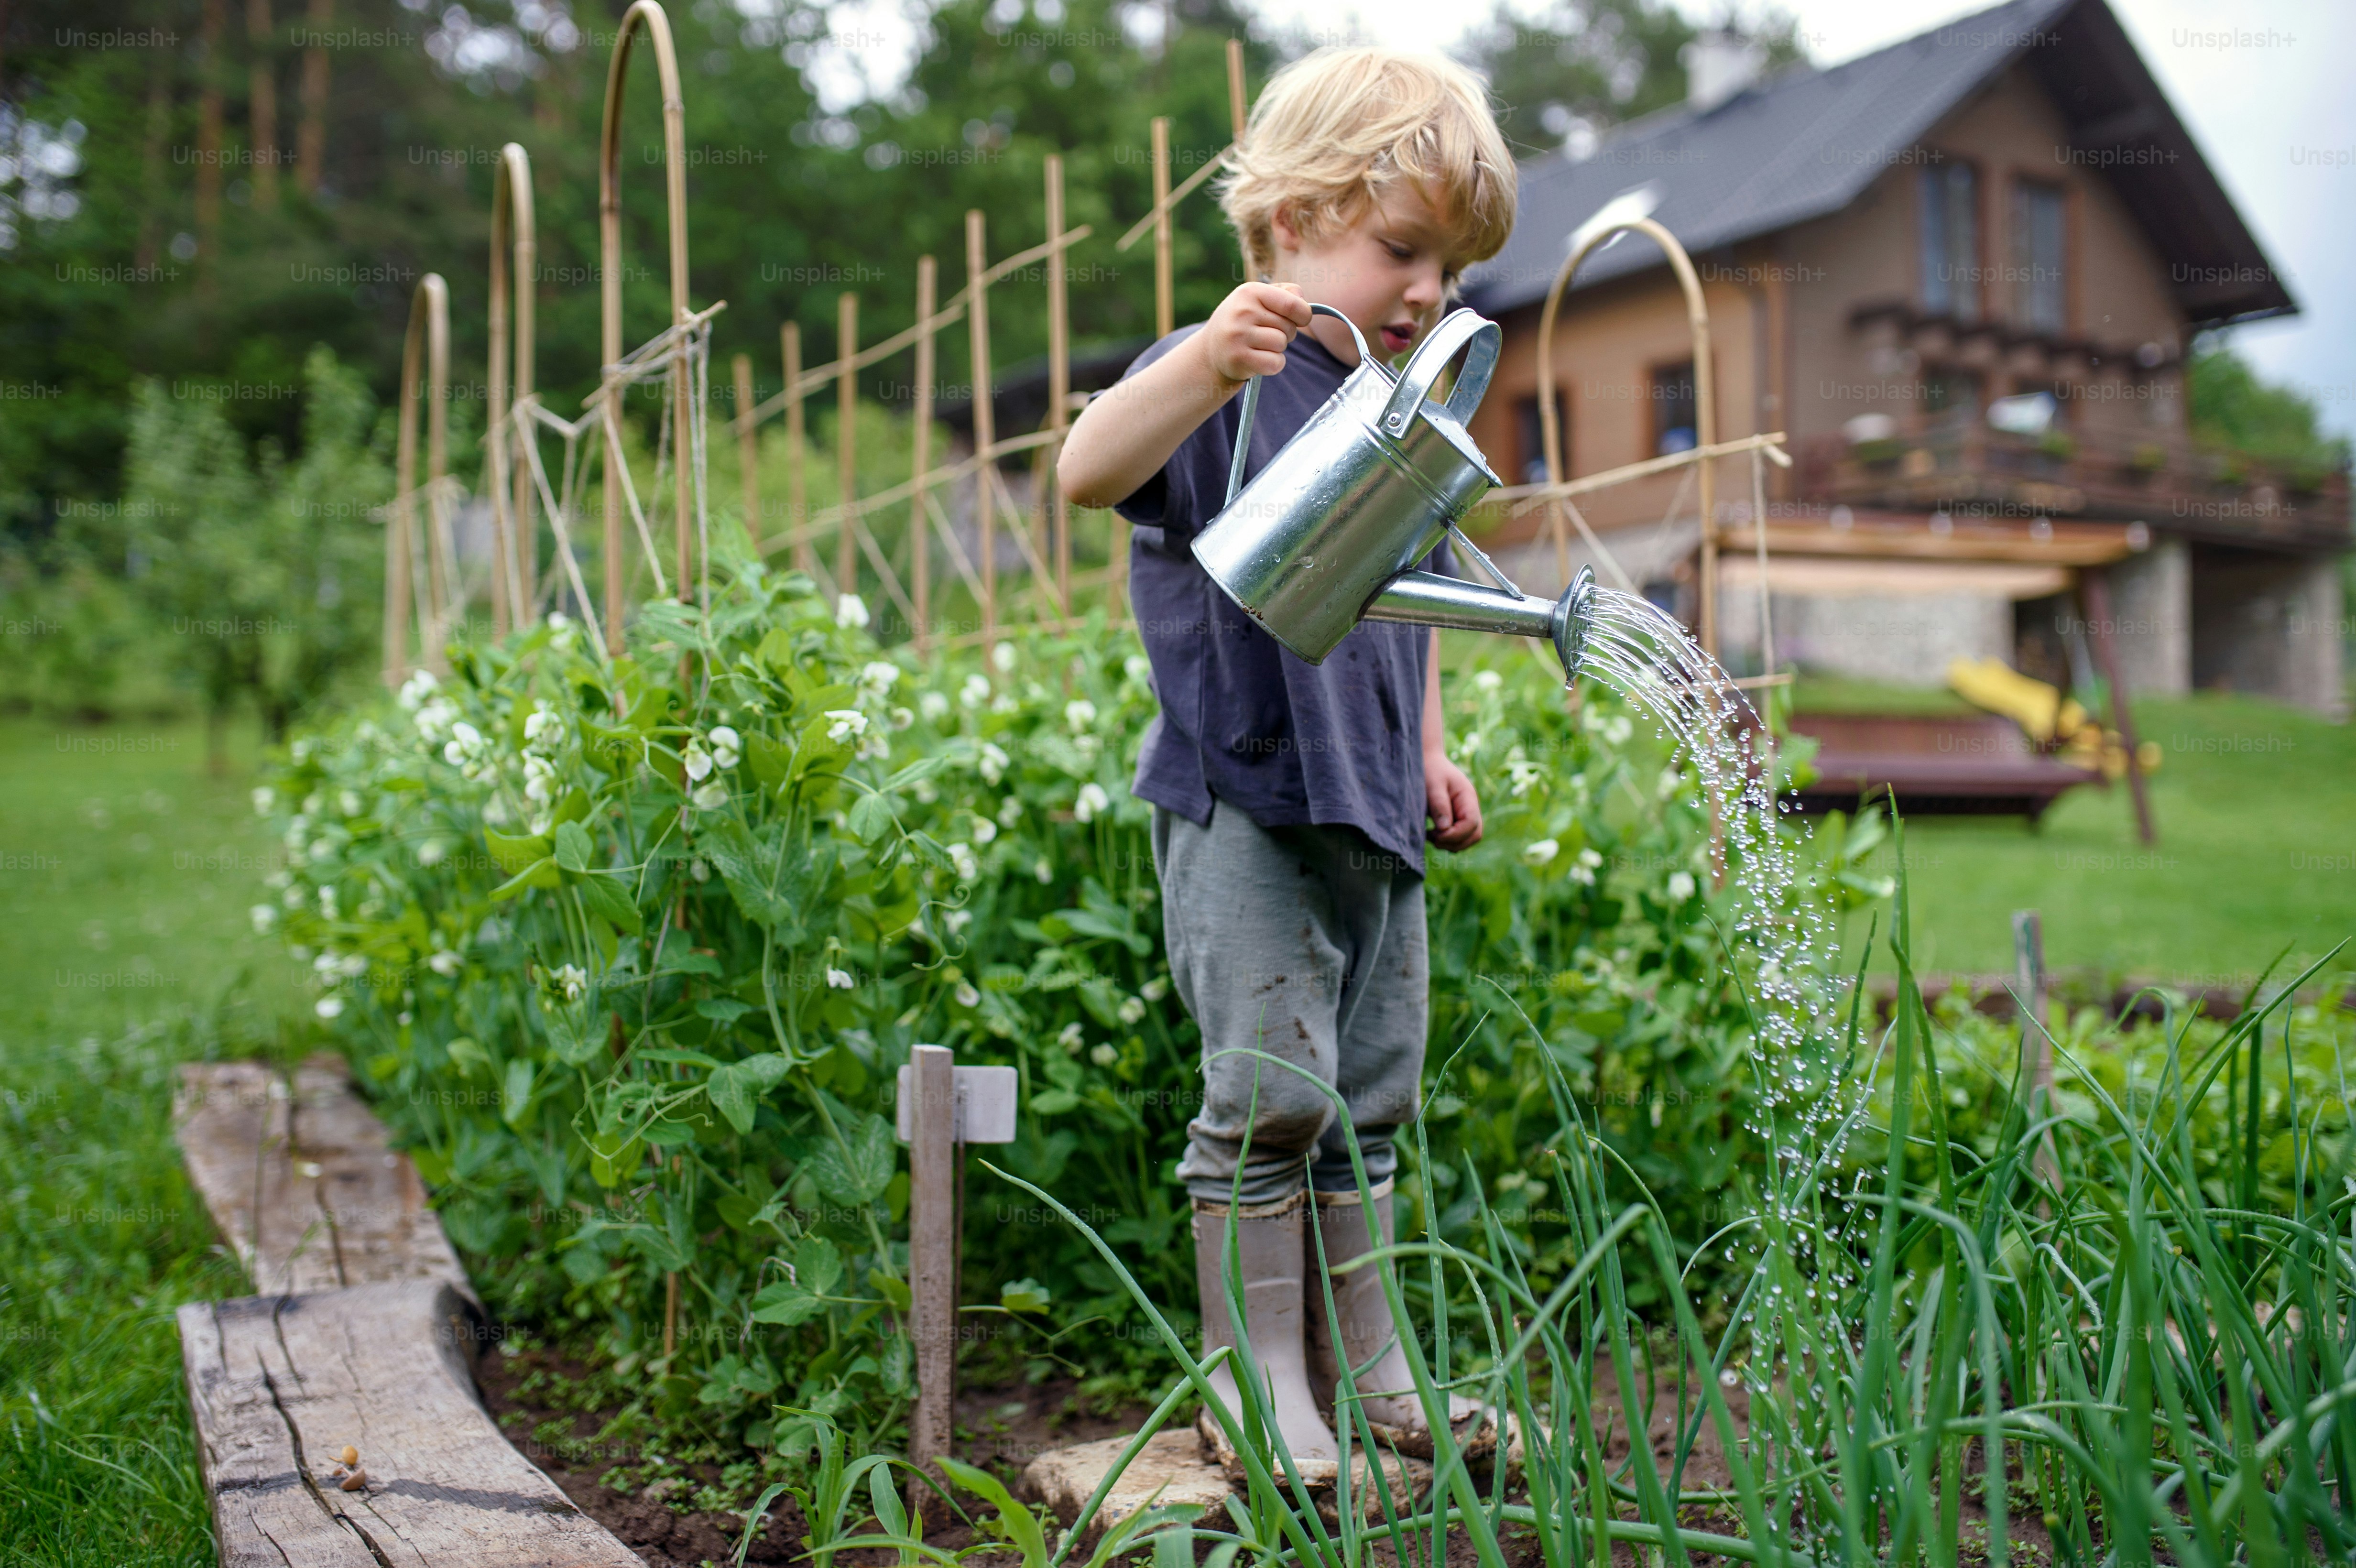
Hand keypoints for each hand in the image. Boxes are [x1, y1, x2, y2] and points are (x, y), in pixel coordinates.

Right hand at [1198, 282, 1312, 387]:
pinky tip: (1260, 359)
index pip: (1292, 304)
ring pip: (1281, 344)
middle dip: (1286, 333)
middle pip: (1288, 327)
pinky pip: (1275, 363)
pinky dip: (1273, 364)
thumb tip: (1303, 304)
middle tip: (1266, 334)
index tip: (1300, 319)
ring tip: (1261, 345)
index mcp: (1250, 292)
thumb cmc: (1243, 322)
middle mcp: (1242, 312)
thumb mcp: (1258, 299)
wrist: (1211, 350)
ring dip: (1278, 348)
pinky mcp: (1238, 358)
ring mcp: (1238, 335)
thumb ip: (1285, 293)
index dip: (1304, 315)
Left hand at [1424, 751, 1482, 851]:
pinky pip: (1459, 838)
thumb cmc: (1429, 770)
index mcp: (1468, 797)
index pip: (1471, 824)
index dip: (1455, 834)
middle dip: (1454, 842)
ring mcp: (1465, 814)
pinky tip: (1432, 834)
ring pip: (1468, 839)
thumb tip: (1444, 829)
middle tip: (1432, 838)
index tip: (1435, 834)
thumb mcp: (1432, 784)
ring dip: (1451, 844)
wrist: (1427, 762)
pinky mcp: (1457, 819)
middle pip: (1474, 835)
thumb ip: (1439, 805)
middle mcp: (1470, 807)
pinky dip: (1448, 841)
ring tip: (1430, 836)